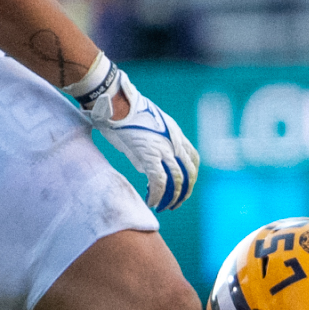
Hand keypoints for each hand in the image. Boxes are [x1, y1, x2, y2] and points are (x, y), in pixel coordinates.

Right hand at [82, 62, 199, 210]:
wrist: (115, 102)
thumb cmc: (124, 114)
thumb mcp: (145, 131)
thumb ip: (150, 149)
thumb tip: (145, 169)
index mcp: (176, 135)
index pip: (193, 160)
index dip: (190, 177)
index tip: (181, 188)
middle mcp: (174, 142)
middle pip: (189, 173)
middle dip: (184, 193)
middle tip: (174, 204)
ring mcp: (163, 148)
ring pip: (178, 180)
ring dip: (172, 198)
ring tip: (163, 207)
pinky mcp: (149, 154)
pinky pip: (159, 182)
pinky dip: (157, 195)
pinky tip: (151, 202)